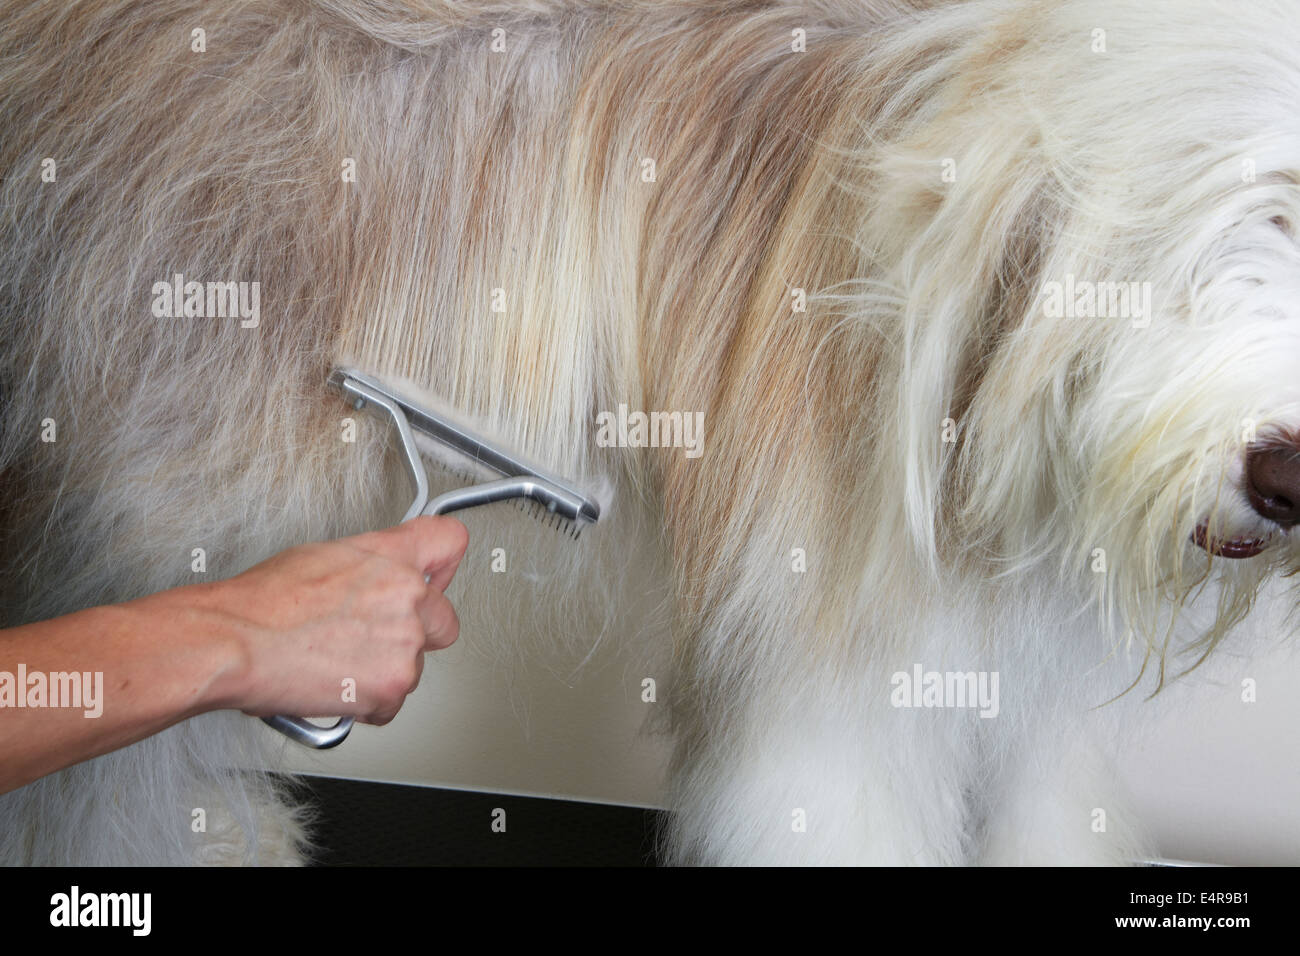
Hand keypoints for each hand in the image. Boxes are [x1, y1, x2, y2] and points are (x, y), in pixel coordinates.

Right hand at [187, 516, 468, 724]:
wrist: (235, 642)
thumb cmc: (264, 603)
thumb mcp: (324, 556)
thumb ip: (369, 563)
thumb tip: (378, 572)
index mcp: (392, 557)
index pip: (450, 542)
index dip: (442, 565)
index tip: (436, 576)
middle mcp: (409, 595)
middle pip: (444, 621)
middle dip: (416, 634)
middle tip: (374, 640)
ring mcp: (405, 642)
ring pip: (415, 665)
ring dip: (384, 670)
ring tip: (336, 662)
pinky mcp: (393, 685)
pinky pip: (392, 703)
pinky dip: (367, 703)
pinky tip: (335, 684)